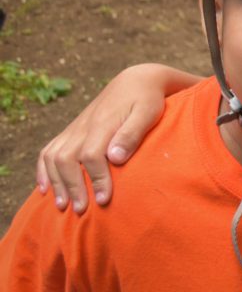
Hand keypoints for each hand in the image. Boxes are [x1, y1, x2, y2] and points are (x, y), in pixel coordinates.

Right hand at [35, 64, 194, 213]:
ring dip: (56, 182)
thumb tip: (115, 158)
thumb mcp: (148, 112)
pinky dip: (43, 170)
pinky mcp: (71, 132)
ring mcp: (74, 129)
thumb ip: (131, 134)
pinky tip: (45, 189)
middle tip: (82, 210)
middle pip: (66, 159)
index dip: (96, 179)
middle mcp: (83, 127)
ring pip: (53, 157)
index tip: (104, 199)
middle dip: (72, 186)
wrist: (135, 81)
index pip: (92, 155)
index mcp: (103, 123)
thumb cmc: (147, 100)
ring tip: (63, 206)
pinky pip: (48, 151)